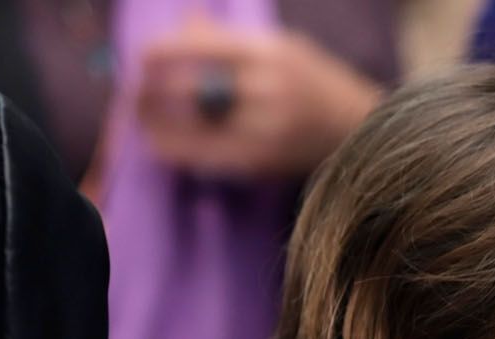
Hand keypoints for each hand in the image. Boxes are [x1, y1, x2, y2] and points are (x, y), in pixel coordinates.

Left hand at [134, 15, 381, 180]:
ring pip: (198, 126)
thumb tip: (184, 22)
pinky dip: (182, 152)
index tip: (140, 58)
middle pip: (194, 87)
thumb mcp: (282, 48)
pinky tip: (162, 147)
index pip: (203, 46)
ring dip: (160, 123)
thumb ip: (231, 39)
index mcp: (272, 53)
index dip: (164, 52)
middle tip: (133, 92)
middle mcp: (270, 89)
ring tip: (139, 121)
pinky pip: (211, 156)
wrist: (361, 129)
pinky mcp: (267, 160)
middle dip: (155, 91)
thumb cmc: (317, 83)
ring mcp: (269, 128)